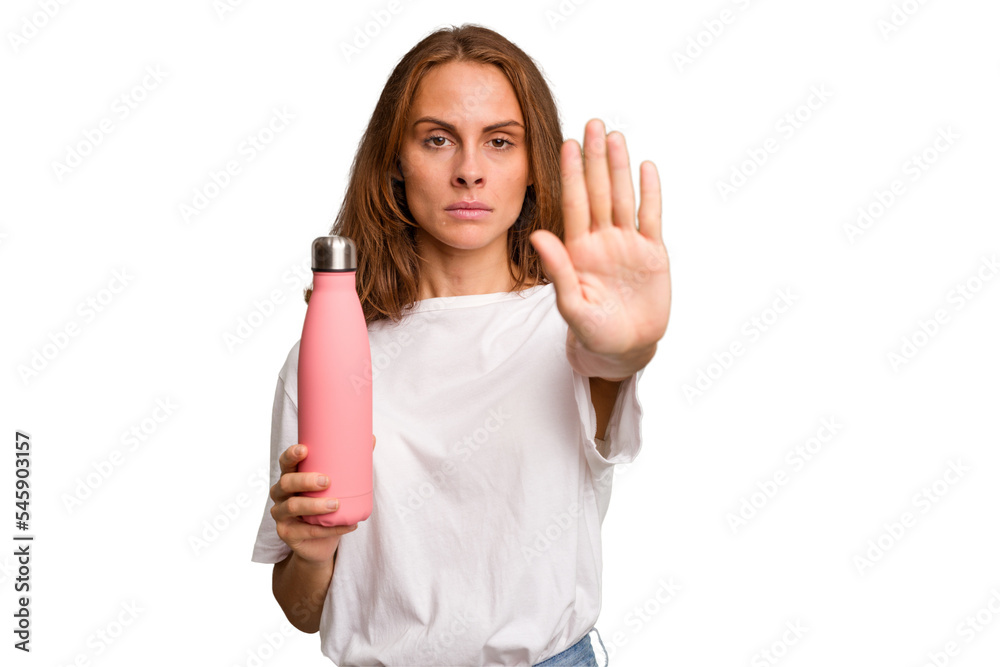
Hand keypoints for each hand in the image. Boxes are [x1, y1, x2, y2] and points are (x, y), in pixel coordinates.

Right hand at [269, 435, 375, 564]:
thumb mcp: (338, 485)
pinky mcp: (287, 534)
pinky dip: (329, 529)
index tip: (305, 449)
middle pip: (286, 482)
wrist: (321, 543)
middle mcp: (281, 494)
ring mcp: (281, 514)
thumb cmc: (327, 506)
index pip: (285, 462)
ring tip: (336, 504)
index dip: (291, 455)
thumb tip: (372, 438)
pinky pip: (306, 531)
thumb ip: (350, 463)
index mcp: (291, 476)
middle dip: (305, 480)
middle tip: (327, 481)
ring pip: (293, 506)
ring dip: (315, 505)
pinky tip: (347, 526)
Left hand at [529, 118, 670, 358]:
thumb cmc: (593, 332)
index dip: (571, 174)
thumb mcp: (572, 305)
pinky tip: (646, 167)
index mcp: (578, 250)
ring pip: (623, 198)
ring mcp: (627, 244)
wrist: (623, 349)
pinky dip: (650, 193)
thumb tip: (538, 235)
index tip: (566, 144)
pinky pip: (651, 217)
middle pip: (598, 191)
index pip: (574, 203)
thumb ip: (558, 270)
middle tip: (593, 123)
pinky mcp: (652, 253)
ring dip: (619, 167)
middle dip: (595, 158)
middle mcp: (602, 240)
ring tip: (615, 136)